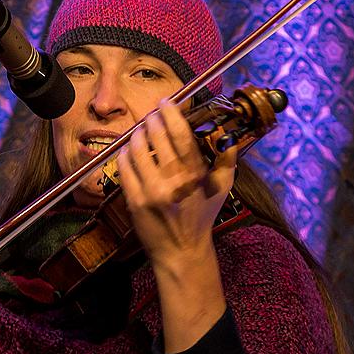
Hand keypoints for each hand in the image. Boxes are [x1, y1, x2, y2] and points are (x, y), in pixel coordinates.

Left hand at [116, 99, 237, 267]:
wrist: (181, 251)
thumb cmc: (201, 217)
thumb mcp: (221, 189)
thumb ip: (227, 160)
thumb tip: (229, 135)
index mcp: (195, 175)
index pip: (181, 134)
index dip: (171, 113)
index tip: (166, 102)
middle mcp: (173, 181)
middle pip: (156, 136)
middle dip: (151, 119)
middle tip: (152, 115)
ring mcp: (151, 191)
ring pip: (136, 148)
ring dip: (137, 134)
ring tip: (141, 131)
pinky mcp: (134, 200)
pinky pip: (124, 167)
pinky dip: (124, 153)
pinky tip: (129, 150)